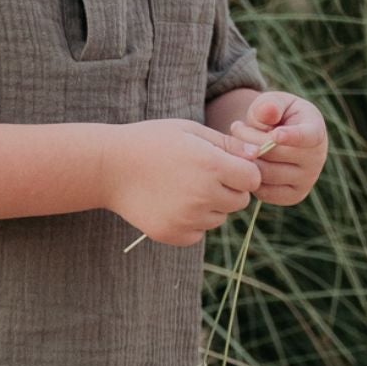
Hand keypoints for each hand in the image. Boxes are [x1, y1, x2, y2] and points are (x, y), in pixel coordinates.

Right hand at [104, 119, 264, 248]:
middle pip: (240, 201)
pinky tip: (172, 203)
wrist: (109, 167)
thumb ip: (226, 144)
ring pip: (219, 218)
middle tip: (203, 176)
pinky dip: (192, 222)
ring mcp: (187, 218)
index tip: (227, 165)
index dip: (243, 171)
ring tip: (183, 188)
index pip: (252, 179)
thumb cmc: (151, 141)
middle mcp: (203, 195)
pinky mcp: (173, 235)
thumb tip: (257, 155)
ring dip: (210, 206)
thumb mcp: (189, 131)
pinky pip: (199, 233)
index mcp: (211, 165)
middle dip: (229, 189)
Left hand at [223, 91, 325, 205]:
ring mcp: (307, 180)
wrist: (282, 138)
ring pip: (265, 173)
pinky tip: (247, 161)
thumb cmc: (277, 115)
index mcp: (316, 131)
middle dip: (248, 138)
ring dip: (245, 158)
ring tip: (237, 140)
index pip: (308, 137)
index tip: (275, 135)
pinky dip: (250, 177)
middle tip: (236, 126)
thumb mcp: (275, 102)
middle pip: (274, 153)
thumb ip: (270, 104)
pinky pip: (264, 191)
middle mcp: (316, 159)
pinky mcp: (293, 196)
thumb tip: (268, 111)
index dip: (292, 137)